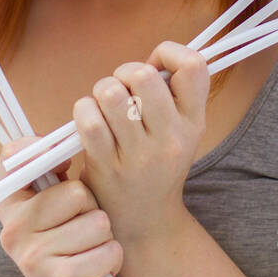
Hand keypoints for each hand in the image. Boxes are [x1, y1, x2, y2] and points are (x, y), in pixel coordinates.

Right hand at [0, 137, 122, 276]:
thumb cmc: (68, 236)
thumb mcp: (54, 202)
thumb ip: (51, 170)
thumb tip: (60, 144)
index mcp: (9, 204)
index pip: (14, 156)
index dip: (41, 150)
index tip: (61, 165)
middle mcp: (12, 230)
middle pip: (77, 192)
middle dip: (92, 208)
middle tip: (81, 224)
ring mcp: (32, 257)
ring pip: (98, 223)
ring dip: (104, 236)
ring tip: (89, 247)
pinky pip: (108, 251)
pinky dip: (111, 258)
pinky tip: (95, 265)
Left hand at [73, 41, 209, 244]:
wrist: (146, 222)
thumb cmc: (156, 163)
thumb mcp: (180, 130)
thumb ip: (171, 94)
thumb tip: (151, 58)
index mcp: (194, 122)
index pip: (193, 65)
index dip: (167, 54)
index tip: (154, 68)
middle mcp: (172, 137)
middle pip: (144, 76)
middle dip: (124, 72)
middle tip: (122, 90)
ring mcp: (140, 154)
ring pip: (112, 93)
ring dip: (100, 91)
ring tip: (103, 105)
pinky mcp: (108, 166)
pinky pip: (89, 120)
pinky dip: (83, 110)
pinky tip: (88, 120)